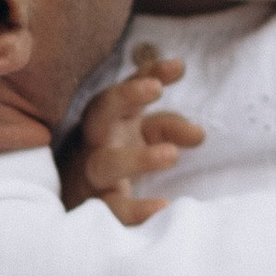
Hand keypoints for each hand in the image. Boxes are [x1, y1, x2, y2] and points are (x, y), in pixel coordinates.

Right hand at [58, 50, 203, 222]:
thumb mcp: (144, 135)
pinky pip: (112, 208)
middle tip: (155, 88)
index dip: (150, 73)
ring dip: (138, 157)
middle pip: (101, 110)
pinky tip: (162, 207)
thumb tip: (200, 134)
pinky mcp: (95, 206)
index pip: (128, 89)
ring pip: (106, 163)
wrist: (76, 201)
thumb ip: (171, 127)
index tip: (178, 66)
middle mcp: (97, 140)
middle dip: (126, 95)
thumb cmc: (115, 156)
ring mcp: (92, 173)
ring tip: (171, 154)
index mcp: (112, 117)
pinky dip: (135, 209)